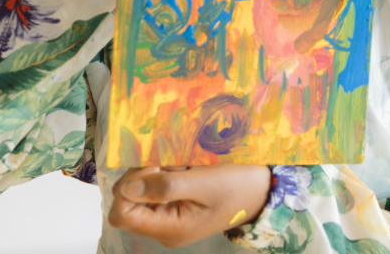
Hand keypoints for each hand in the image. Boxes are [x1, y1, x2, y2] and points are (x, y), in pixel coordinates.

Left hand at [109, 165, 271, 247]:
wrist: (267, 189)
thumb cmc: (240, 186)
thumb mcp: (205, 182)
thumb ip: (165, 186)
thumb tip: (127, 189)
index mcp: (170, 228)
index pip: (123, 214)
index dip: (129, 187)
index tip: (154, 166)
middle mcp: (165, 228)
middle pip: (129, 203)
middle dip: (143, 177)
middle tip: (169, 161)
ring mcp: (171, 218)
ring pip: (142, 194)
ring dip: (156, 173)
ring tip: (183, 164)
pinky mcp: (178, 207)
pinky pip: (158, 191)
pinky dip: (166, 174)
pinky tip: (186, 167)